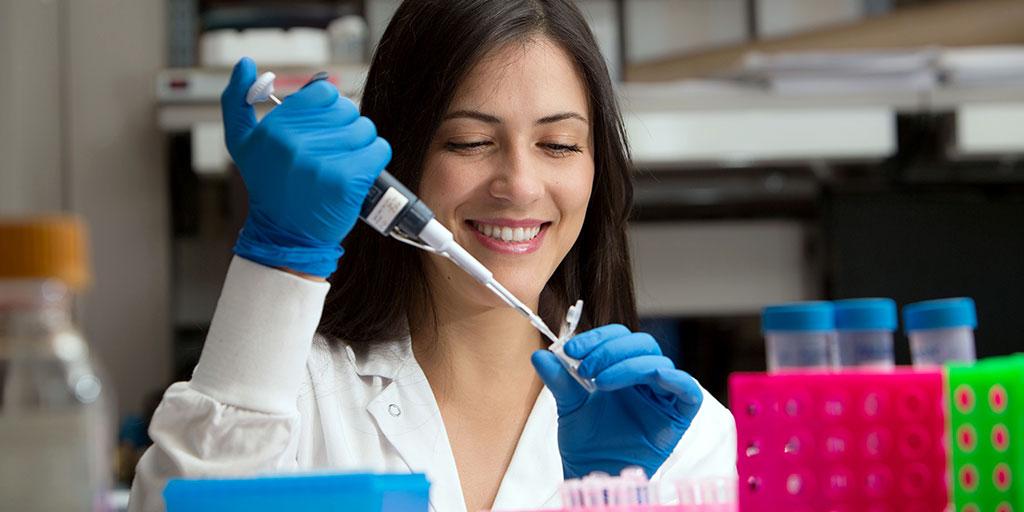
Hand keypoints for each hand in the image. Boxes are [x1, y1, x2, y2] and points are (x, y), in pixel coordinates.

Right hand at [221, 57, 390, 276]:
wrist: (286, 236)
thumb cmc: (269, 187)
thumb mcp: (243, 144)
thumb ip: (237, 101)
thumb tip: (246, 65)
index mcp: (274, 128)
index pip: (325, 92)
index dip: (330, 109)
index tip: (323, 129)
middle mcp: (296, 143)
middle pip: (348, 110)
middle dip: (346, 129)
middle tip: (334, 151)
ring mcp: (322, 163)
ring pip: (366, 130)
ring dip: (362, 145)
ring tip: (346, 162)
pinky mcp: (347, 182)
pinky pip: (379, 150)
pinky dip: (375, 159)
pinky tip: (360, 171)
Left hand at [531, 324, 702, 478]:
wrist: (595, 472)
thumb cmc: (587, 440)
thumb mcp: (569, 406)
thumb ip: (559, 379)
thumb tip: (539, 354)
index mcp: (621, 367)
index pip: (618, 336)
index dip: (598, 338)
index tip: (572, 350)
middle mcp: (644, 376)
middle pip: (641, 343)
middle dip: (611, 350)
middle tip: (586, 369)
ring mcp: (663, 394)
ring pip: (658, 361)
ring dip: (629, 365)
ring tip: (601, 382)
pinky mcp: (680, 414)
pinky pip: (689, 390)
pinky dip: (676, 379)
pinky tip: (656, 375)